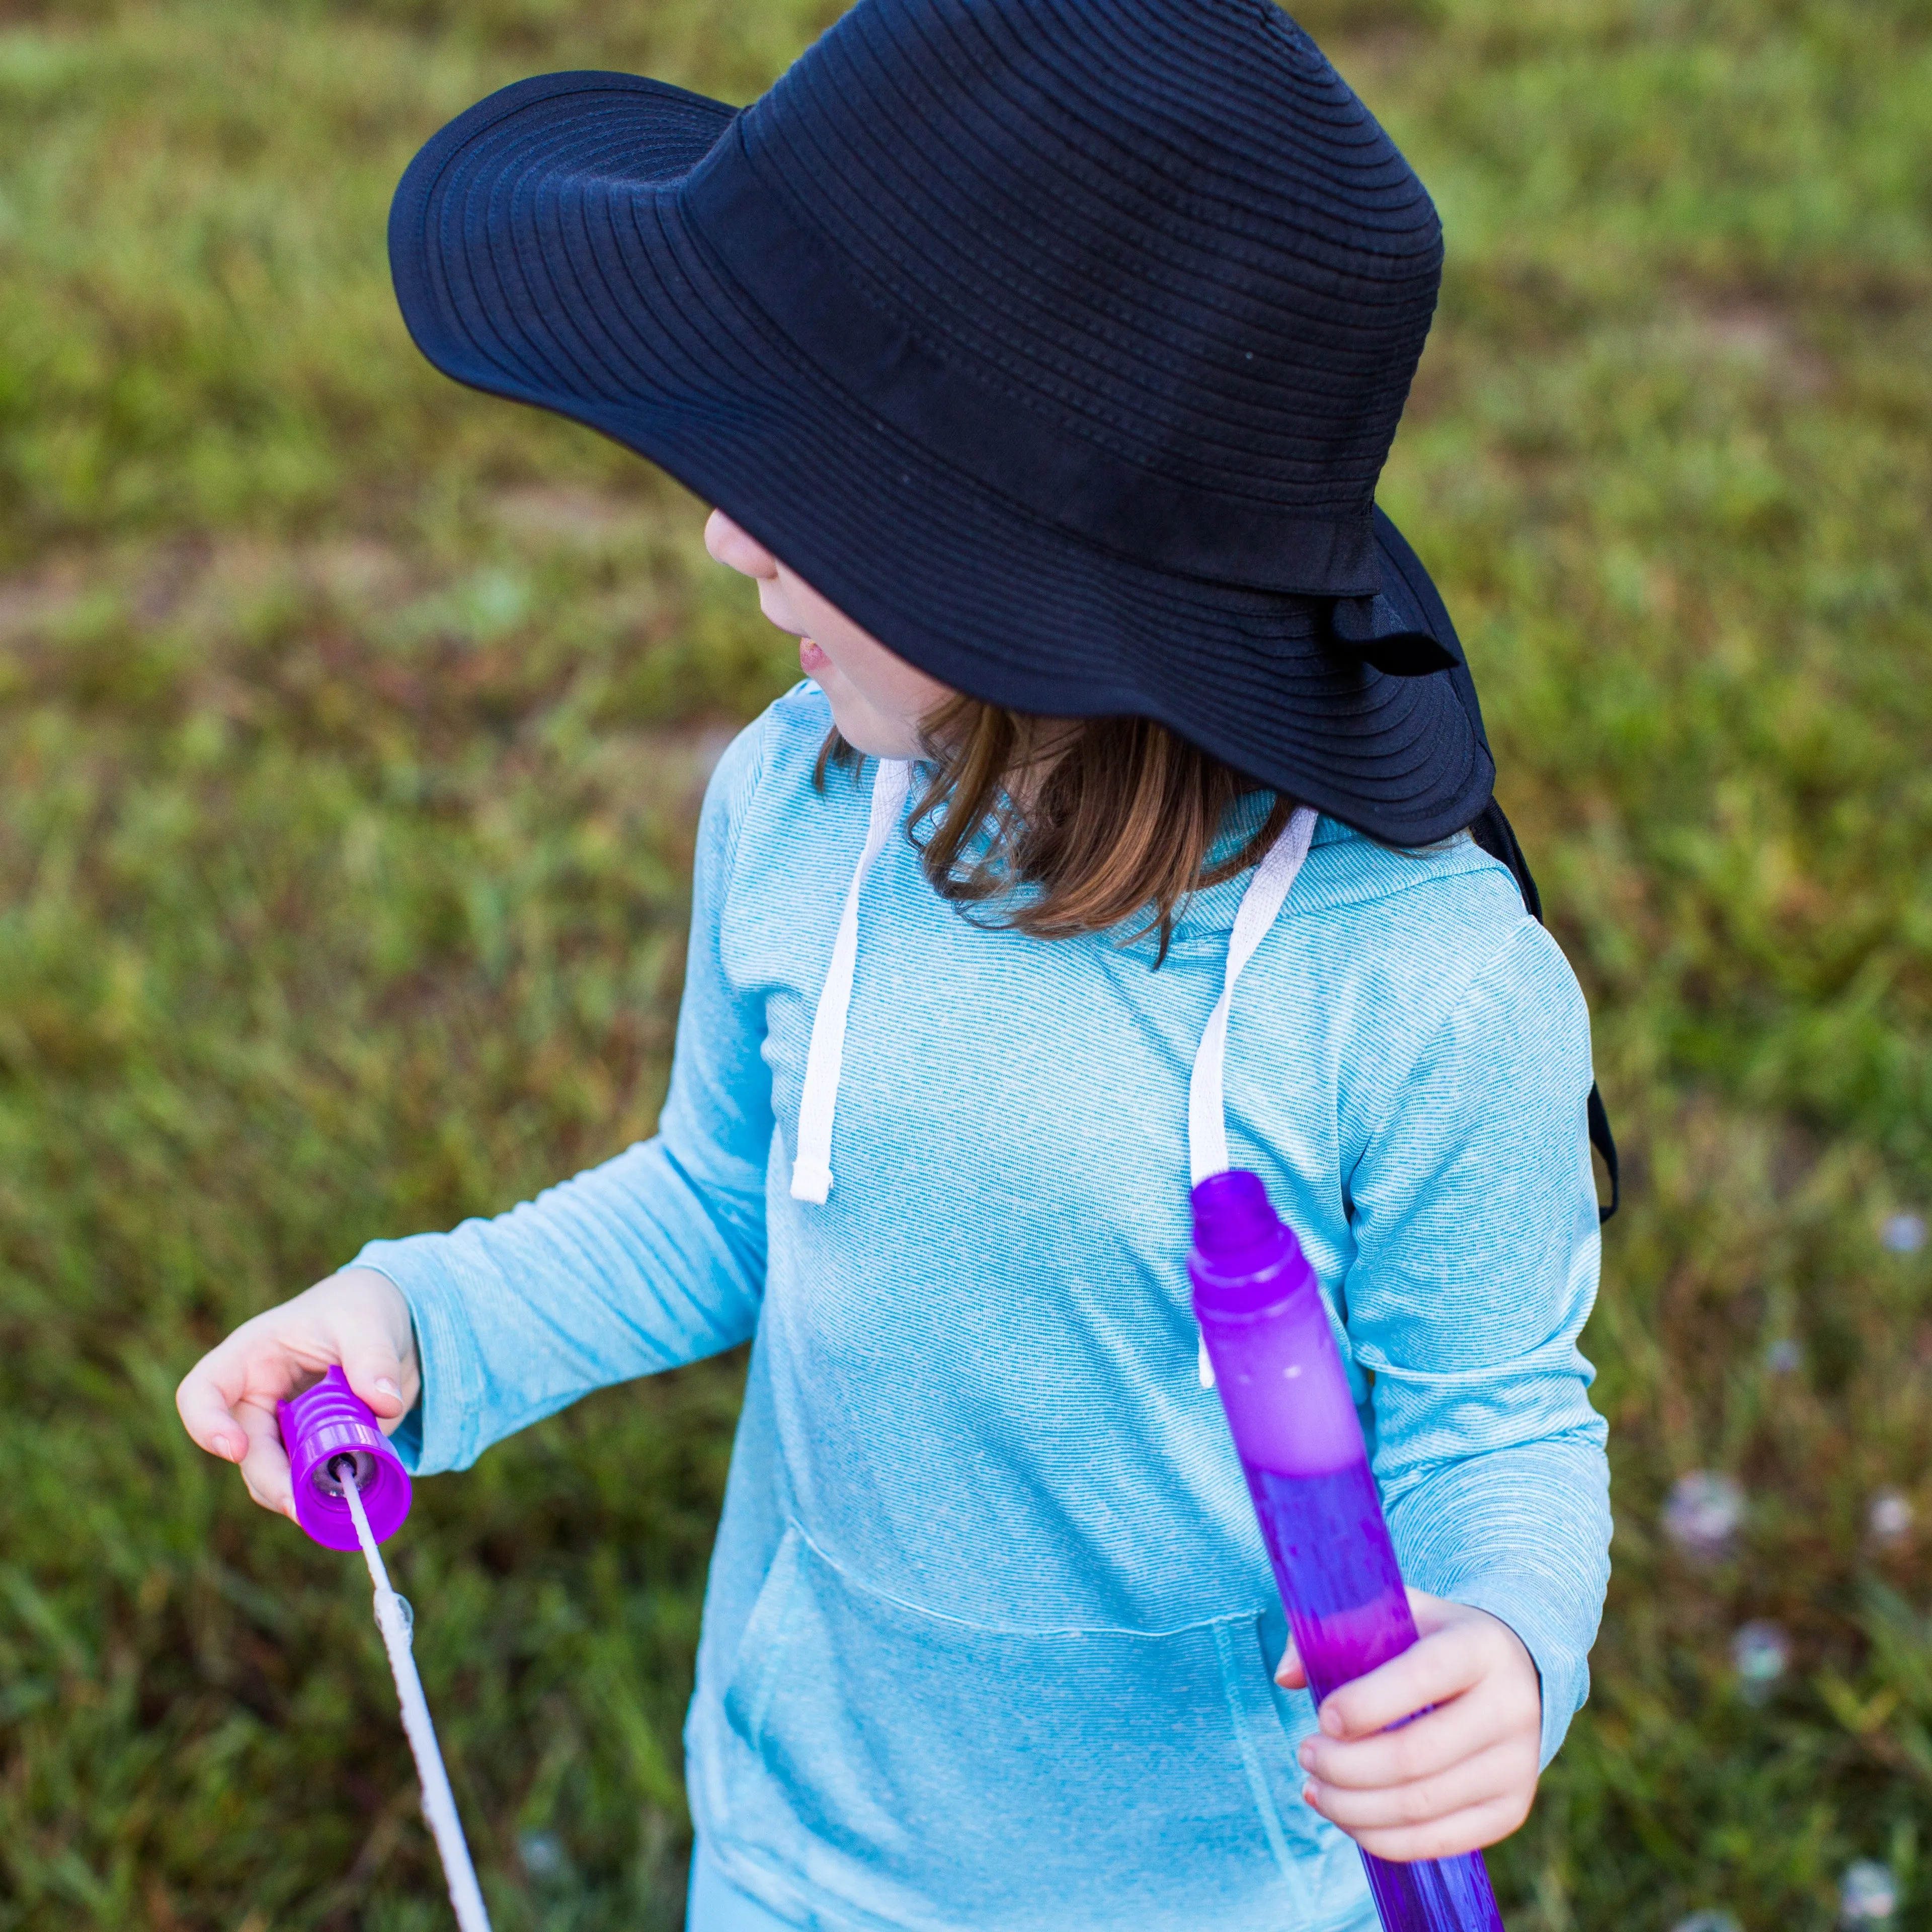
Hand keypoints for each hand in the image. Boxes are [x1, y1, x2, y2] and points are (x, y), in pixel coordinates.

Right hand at [175, 1268, 417, 1521]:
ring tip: (338, 1501)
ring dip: (300, 1494)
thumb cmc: (361, 1310)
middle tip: (299, 1507)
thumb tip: (386, 1403)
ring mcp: (284, 1430)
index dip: (207, 1424)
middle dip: (269, 1480)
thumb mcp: (369, 1321)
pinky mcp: (313, 1451)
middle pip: (244, 1450)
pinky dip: (328, 1492)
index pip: (202, 1392)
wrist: (391, 1326)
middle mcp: (258, 1399)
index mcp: (251, 1357)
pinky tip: (355, 1495)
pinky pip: (309, 1480)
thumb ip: (374, 1358)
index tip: (236, 1449)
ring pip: (273, 1476)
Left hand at [1276, 1589, 1540, 1858]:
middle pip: (1414, 1756)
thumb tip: (1286, 1676)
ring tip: (1314, 1788)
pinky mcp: (1510, 1811)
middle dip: (1344, 1765)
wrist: (1509, 1672)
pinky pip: (1438, 1841)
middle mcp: (1510, 1708)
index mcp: (1479, 1647)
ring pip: (1420, 1806)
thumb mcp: (1393, 1614)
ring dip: (1352, 1807)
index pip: (1421, 1678)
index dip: (1363, 1704)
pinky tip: (1345, 1816)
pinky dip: (1380, 1838)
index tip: (1321, 1716)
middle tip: (1305, 1754)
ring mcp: (1516, 1766)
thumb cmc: (1430, 1640)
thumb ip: (1335, 1630)